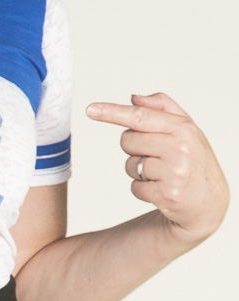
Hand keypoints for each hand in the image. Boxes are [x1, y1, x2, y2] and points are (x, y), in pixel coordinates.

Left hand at [86, 92, 228, 242]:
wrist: (209, 201)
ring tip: (162, 174)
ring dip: (139, 170)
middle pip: (127, 141)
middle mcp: (180, 148)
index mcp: (183, 128)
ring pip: (130, 165)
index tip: (91, 110)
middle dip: (134, 148)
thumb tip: (133, 98)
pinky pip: (134, 187)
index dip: (112, 112)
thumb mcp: (186, 129)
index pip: (140, 116)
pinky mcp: (167, 194)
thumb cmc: (193, 160)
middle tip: (156, 156)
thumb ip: (162, 107)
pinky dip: (142, 189)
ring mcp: (174, 172)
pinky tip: (161, 189)